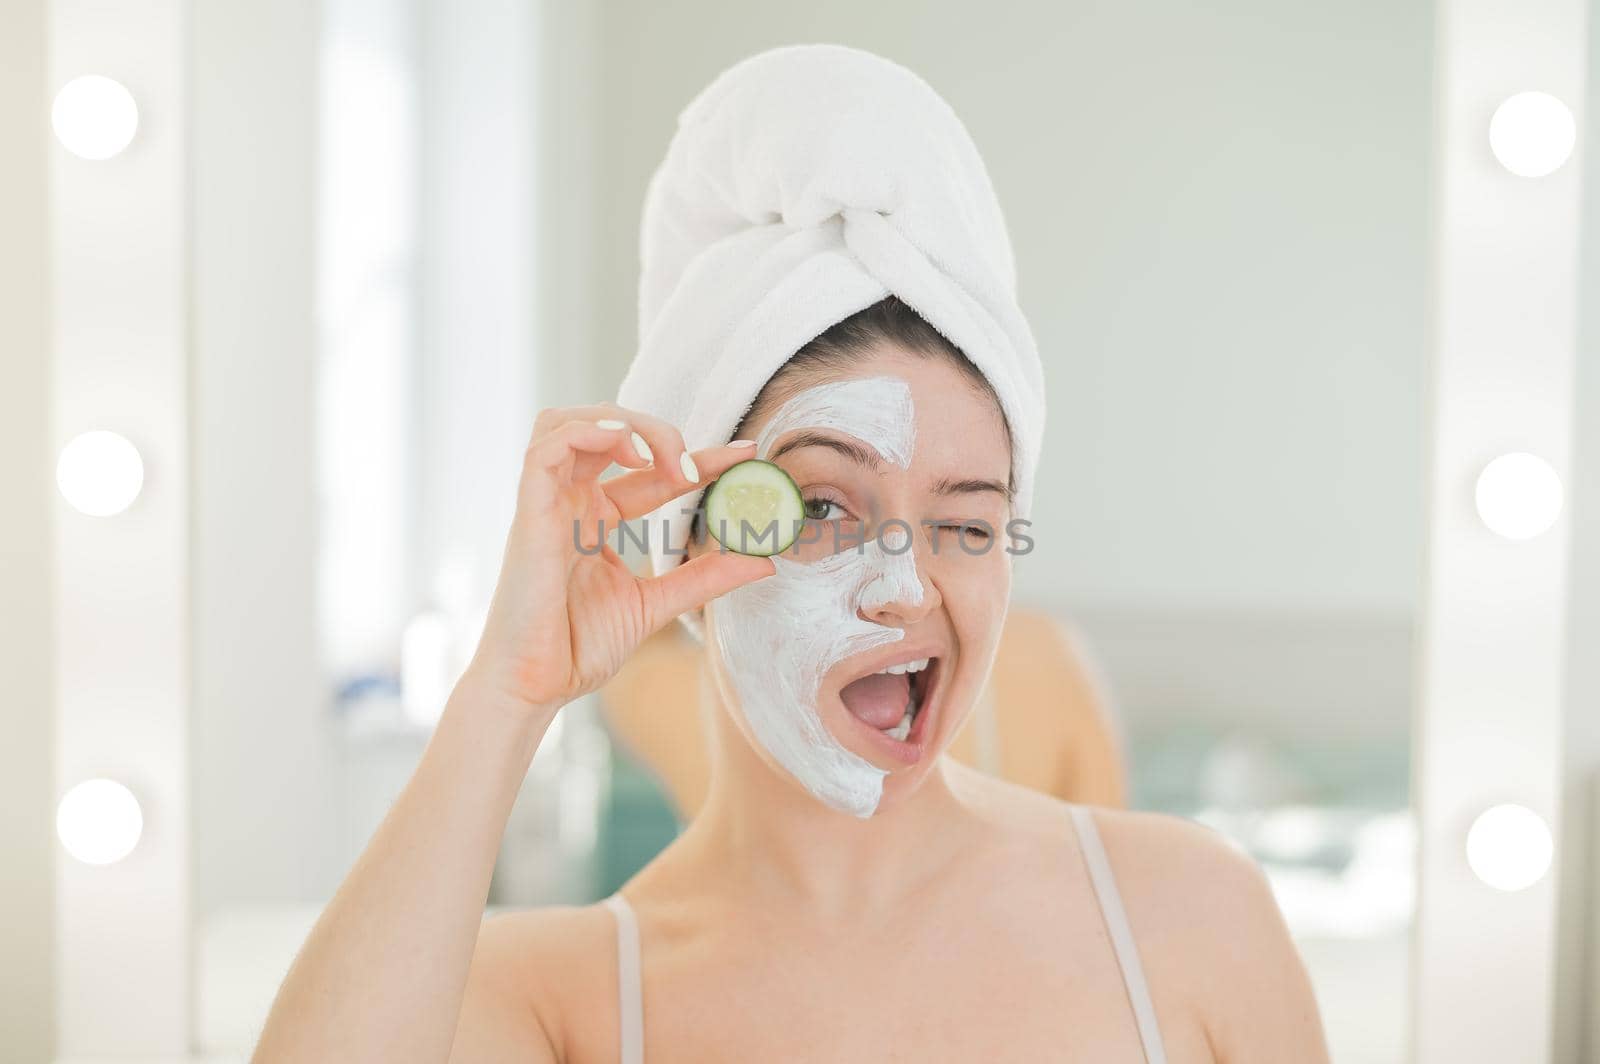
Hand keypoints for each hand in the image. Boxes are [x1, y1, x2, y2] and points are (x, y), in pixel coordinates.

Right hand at [461, 403, 773, 717]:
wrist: (535, 687)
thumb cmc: (577, 648)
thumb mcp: (657, 603)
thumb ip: (705, 577)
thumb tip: (764, 561)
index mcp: (596, 518)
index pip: (651, 471)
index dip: (699, 457)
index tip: (746, 455)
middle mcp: (571, 502)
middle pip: (609, 429)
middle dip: (659, 433)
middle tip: (696, 469)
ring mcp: (547, 503)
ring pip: (571, 421)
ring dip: (622, 423)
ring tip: (659, 456)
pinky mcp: (529, 512)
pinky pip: (545, 446)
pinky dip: (588, 432)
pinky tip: (629, 452)